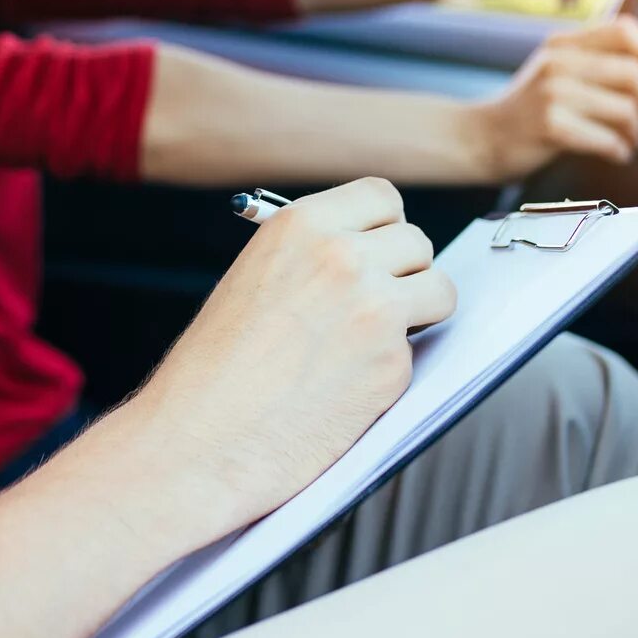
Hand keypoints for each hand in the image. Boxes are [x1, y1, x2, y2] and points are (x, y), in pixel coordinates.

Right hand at [125, 178, 455, 534]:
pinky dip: (393, 369)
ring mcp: (375, 309)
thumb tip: (365, 254)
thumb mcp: (253, 279)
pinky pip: (420, 353)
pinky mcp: (393, 364)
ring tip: (372, 342)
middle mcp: (344, 256)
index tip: (378, 250)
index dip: (384, 227)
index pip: (380, 197)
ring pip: (440, 290)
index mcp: (302, 225)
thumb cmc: (212, 371)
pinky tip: (348, 387)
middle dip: (404, 273)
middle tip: (376, 305)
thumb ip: (310, 257)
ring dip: (419, 314)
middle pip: (417, 242)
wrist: (197, 440)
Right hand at [472, 17, 637, 175]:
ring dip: (636, 131)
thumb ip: (599, 65)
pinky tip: (615, 153)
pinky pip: (608, 139)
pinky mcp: (551, 126)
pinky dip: (621, 151)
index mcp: (563, 43)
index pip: (625, 29)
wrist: (480, 137)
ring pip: (627, 109)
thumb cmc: (527, 110)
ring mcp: (553, 93)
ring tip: (628, 139)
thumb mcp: (555, 72)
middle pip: (634, 72)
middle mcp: (558, 61)